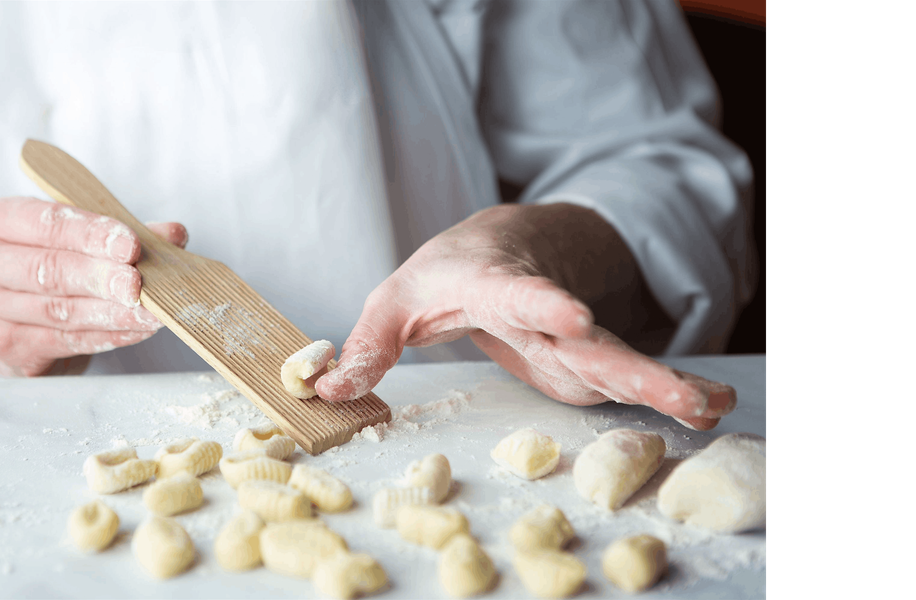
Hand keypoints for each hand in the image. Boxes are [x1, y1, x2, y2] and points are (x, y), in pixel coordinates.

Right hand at [0, 197, 187, 375]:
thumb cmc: (39, 262)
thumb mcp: (71, 236)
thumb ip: (120, 232)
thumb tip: (172, 234)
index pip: (44, 223)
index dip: (90, 234)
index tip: (130, 244)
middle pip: (48, 270)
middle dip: (101, 278)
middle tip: (139, 284)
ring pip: (59, 310)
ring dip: (111, 313)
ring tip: (150, 312)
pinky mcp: (5, 347)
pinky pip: (63, 341)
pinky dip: (106, 336)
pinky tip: (135, 330)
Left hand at [315, 204, 734, 429]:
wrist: (502, 244)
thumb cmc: (445, 269)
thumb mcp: (394, 298)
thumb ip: (365, 345)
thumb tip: (324, 390)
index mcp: (494, 282)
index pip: (518, 292)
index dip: (544, 305)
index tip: (573, 317)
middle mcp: (544, 309)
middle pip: (588, 339)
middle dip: (634, 369)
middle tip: (681, 393)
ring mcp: (570, 336)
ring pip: (619, 361)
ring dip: (665, 385)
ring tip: (711, 403)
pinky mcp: (581, 359)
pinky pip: (622, 379)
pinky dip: (664, 393)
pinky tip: (709, 406)